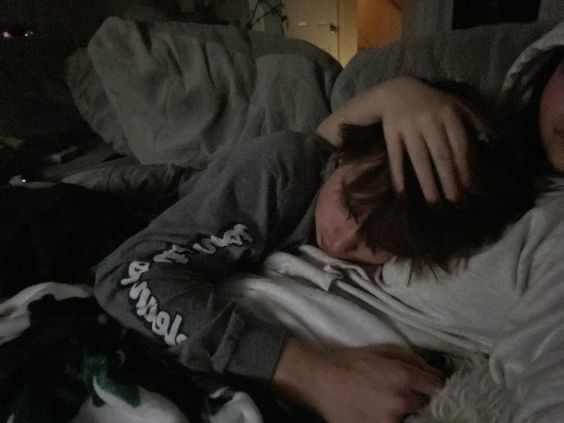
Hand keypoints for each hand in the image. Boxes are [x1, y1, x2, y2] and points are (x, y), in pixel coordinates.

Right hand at [273, 339, 443, 422]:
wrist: (321, 381)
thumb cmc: (351, 362)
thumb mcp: (383, 350)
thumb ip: (412, 359)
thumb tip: (435, 371)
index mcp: (403, 377)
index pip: (437, 386)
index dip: (433, 384)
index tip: (428, 385)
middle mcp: (401, 401)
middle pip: (426, 404)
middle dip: (419, 398)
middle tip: (404, 392)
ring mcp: (390, 421)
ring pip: (411, 418)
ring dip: (406, 412)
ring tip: (388, 402)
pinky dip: (392, 418)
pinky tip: (380, 410)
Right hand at [378, 77, 488, 203]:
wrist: (396, 90)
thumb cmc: (432, 103)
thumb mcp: (457, 105)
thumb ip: (477, 121)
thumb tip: (493, 143)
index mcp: (449, 115)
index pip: (461, 147)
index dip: (467, 169)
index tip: (473, 191)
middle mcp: (430, 121)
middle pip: (442, 157)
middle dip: (451, 182)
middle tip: (458, 204)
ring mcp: (409, 128)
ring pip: (420, 160)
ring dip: (428, 184)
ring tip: (436, 205)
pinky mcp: (391, 134)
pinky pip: (396, 159)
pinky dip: (398, 177)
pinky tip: (402, 195)